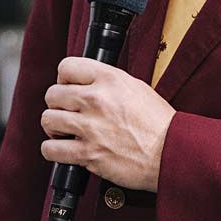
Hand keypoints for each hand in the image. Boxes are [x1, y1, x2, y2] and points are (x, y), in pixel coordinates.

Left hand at [40, 56, 174, 191]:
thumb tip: (86, 82)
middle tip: (67, 114)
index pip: (66, 66)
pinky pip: (51, 150)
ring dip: (54, 128)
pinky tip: (62, 150)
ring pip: (48, 120)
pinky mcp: (88, 153)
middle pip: (53, 94)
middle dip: (57, 105)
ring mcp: (91, 127)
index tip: (68, 88)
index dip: (63, 79)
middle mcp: (96, 99)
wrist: (172, 153)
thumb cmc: (159, 124)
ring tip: (65, 132)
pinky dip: (52, 151)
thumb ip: (108, 82)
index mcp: (109, 79)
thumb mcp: (136, 88)